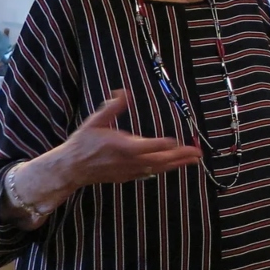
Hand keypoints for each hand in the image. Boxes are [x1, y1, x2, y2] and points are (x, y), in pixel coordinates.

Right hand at [6, 90, 202, 227]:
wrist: (71, 168)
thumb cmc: (83, 142)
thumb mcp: (96, 121)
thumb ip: (112, 107)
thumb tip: (124, 92)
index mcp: (122, 147)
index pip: (147, 146)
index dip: (162, 144)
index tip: (176, 140)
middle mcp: (129, 161)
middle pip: (160, 160)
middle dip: (180, 156)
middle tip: (198, 153)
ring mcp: (130, 171)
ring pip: (158, 168)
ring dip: (177, 164)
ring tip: (194, 159)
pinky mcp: (129, 176)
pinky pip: (150, 173)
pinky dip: (164, 169)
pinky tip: (175, 165)